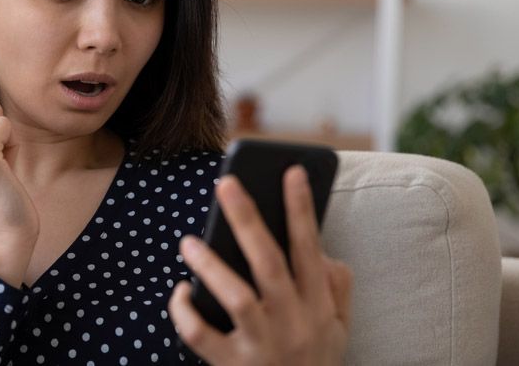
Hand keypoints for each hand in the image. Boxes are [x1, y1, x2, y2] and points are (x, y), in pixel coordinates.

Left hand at [168, 166, 352, 364]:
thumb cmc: (314, 364)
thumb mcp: (339, 331)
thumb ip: (337, 289)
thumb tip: (325, 251)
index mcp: (317, 307)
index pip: (310, 248)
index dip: (301, 208)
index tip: (290, 171)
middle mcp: (292, 323)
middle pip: (269, 262)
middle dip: (248, 219)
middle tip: (226, 183)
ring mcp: (261, 346)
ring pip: (236, 298)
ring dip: (211, 265)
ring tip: (188, 241)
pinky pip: (201, 336)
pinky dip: (185, 312)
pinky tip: (179, 291)